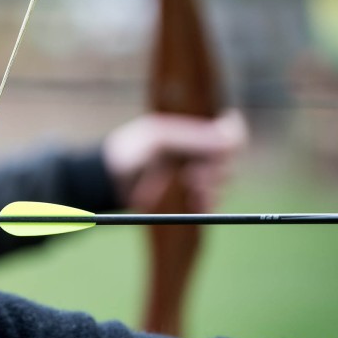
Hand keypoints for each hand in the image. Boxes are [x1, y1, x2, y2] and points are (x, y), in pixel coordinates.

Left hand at [103, 109, 247, 212]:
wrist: (104, 182)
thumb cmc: (126, 153)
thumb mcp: (159, 141)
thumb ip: (193, 139)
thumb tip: (231, 135)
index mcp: (189, 132)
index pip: (227, 133)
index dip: (233, 140)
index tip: (227, 149)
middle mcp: (194, 152)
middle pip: (227, 160)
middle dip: (217, 169)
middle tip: (196, 179)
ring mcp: (191, 175)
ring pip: (221, 183)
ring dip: (213, 188)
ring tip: (194, 192)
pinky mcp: (186, 197)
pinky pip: (209, 201)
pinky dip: (207, 203)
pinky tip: (198, 205)